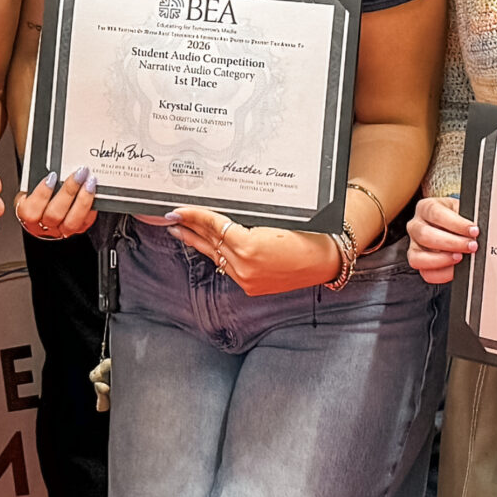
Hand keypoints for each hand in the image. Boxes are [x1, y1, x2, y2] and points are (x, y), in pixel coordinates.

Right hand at [15, 164, 96, 239]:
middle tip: (79, 173)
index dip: (41, 194)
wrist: (48, 204)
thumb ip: (39, 176)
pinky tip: (94, 193)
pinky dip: (91, 207)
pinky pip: (85, 222)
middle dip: (68, 192)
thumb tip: (54, 163)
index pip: (31, 211)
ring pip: (71, 223)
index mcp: (28, 212)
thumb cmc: (40, 191)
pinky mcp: (77, 229)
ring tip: (90, 182)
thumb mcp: (33, 183)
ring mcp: (60, 230)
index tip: (51, 176)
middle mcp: (43, 225)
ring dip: (83, 201)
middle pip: (54, 215)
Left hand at [164, 204, 338, 296]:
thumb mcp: (275, 220)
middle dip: (188, 228)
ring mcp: (247, 280)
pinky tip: (208, 247)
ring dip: (198, 243)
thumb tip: (220, 214)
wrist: (326, 260)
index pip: (214, 226)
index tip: (179, 209)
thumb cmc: (307, 235)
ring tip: (180, 231)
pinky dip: (217, 255)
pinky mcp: (251, 287)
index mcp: (249, 247)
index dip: (194, 215)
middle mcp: (244, 267)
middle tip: (171, 218)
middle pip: (209, 242)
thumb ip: (245, 220)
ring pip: (215, 256)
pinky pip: (228, 267)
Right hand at [406, 193, 476, 285]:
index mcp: (425, 208)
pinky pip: (426, 273)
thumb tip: (476, 231)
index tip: (474, 230)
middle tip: (471, 246)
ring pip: (419, 257)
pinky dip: (442, 274)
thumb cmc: (456, 218)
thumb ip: (467, 217)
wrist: (453, 227)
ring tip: (461, 258)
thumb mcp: (461, 211)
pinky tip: (455, 269)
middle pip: (426, 235)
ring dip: (443, 260)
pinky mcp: (418, 262)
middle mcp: (415, 226)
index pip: (436, 214)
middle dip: (452, 243)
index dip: (456, 224)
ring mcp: (414, 246)